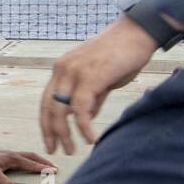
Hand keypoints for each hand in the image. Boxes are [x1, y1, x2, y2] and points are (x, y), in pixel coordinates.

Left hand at [0, 145, 56, 183]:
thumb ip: (4, 183)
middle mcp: (12, 155)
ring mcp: (8, 155)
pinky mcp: (3, 157)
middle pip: (32, 157)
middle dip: (44, 162)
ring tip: (44, 165)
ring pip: (27, 156)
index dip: (43, 168)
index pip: (31, 164)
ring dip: (37, 160)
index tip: (54, 171)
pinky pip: (21, 158)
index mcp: (12, 158)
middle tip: (54, 167)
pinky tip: (26, 164)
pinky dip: (28, 160)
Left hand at [40, 17, 159, 154]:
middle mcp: (63, 69)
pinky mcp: (89, 76)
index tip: (50, 141)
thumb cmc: (122, 54)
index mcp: (62, 69)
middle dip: (51, 133)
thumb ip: (92, 97)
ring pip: (60, 110)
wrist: (137, 33)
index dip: (46, 124)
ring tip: (71, 150)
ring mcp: (74, 72)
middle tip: (55, 151)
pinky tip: (90, 138)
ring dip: (65, 134)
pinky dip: (84, 126)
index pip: (46, 101)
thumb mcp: (101, 78)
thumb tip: (86, 117)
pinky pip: (81, 108)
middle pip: (48, 108)